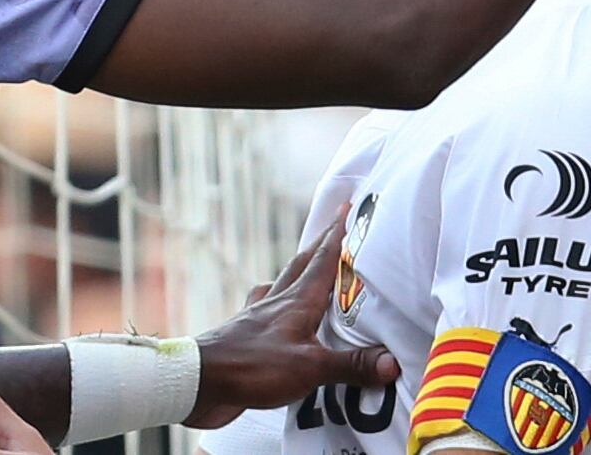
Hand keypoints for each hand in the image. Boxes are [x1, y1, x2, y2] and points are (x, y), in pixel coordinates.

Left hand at [188, 210, 398, 427]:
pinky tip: (277, 311)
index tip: (348, 207)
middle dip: (320, 246)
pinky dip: (277, 304)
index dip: (337, 234)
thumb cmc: (251, 367)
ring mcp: (258, 318)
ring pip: (283, 286)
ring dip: (300, 273)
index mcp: (296, 301)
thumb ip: (351, 364)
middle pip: (302, 266)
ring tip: (311, 267)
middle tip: (334, 229)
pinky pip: (267, 311)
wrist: (198, 383)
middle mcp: (277, 302)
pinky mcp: (246, 339)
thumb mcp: (310, 368)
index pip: (322, 260)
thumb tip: (393, 362)